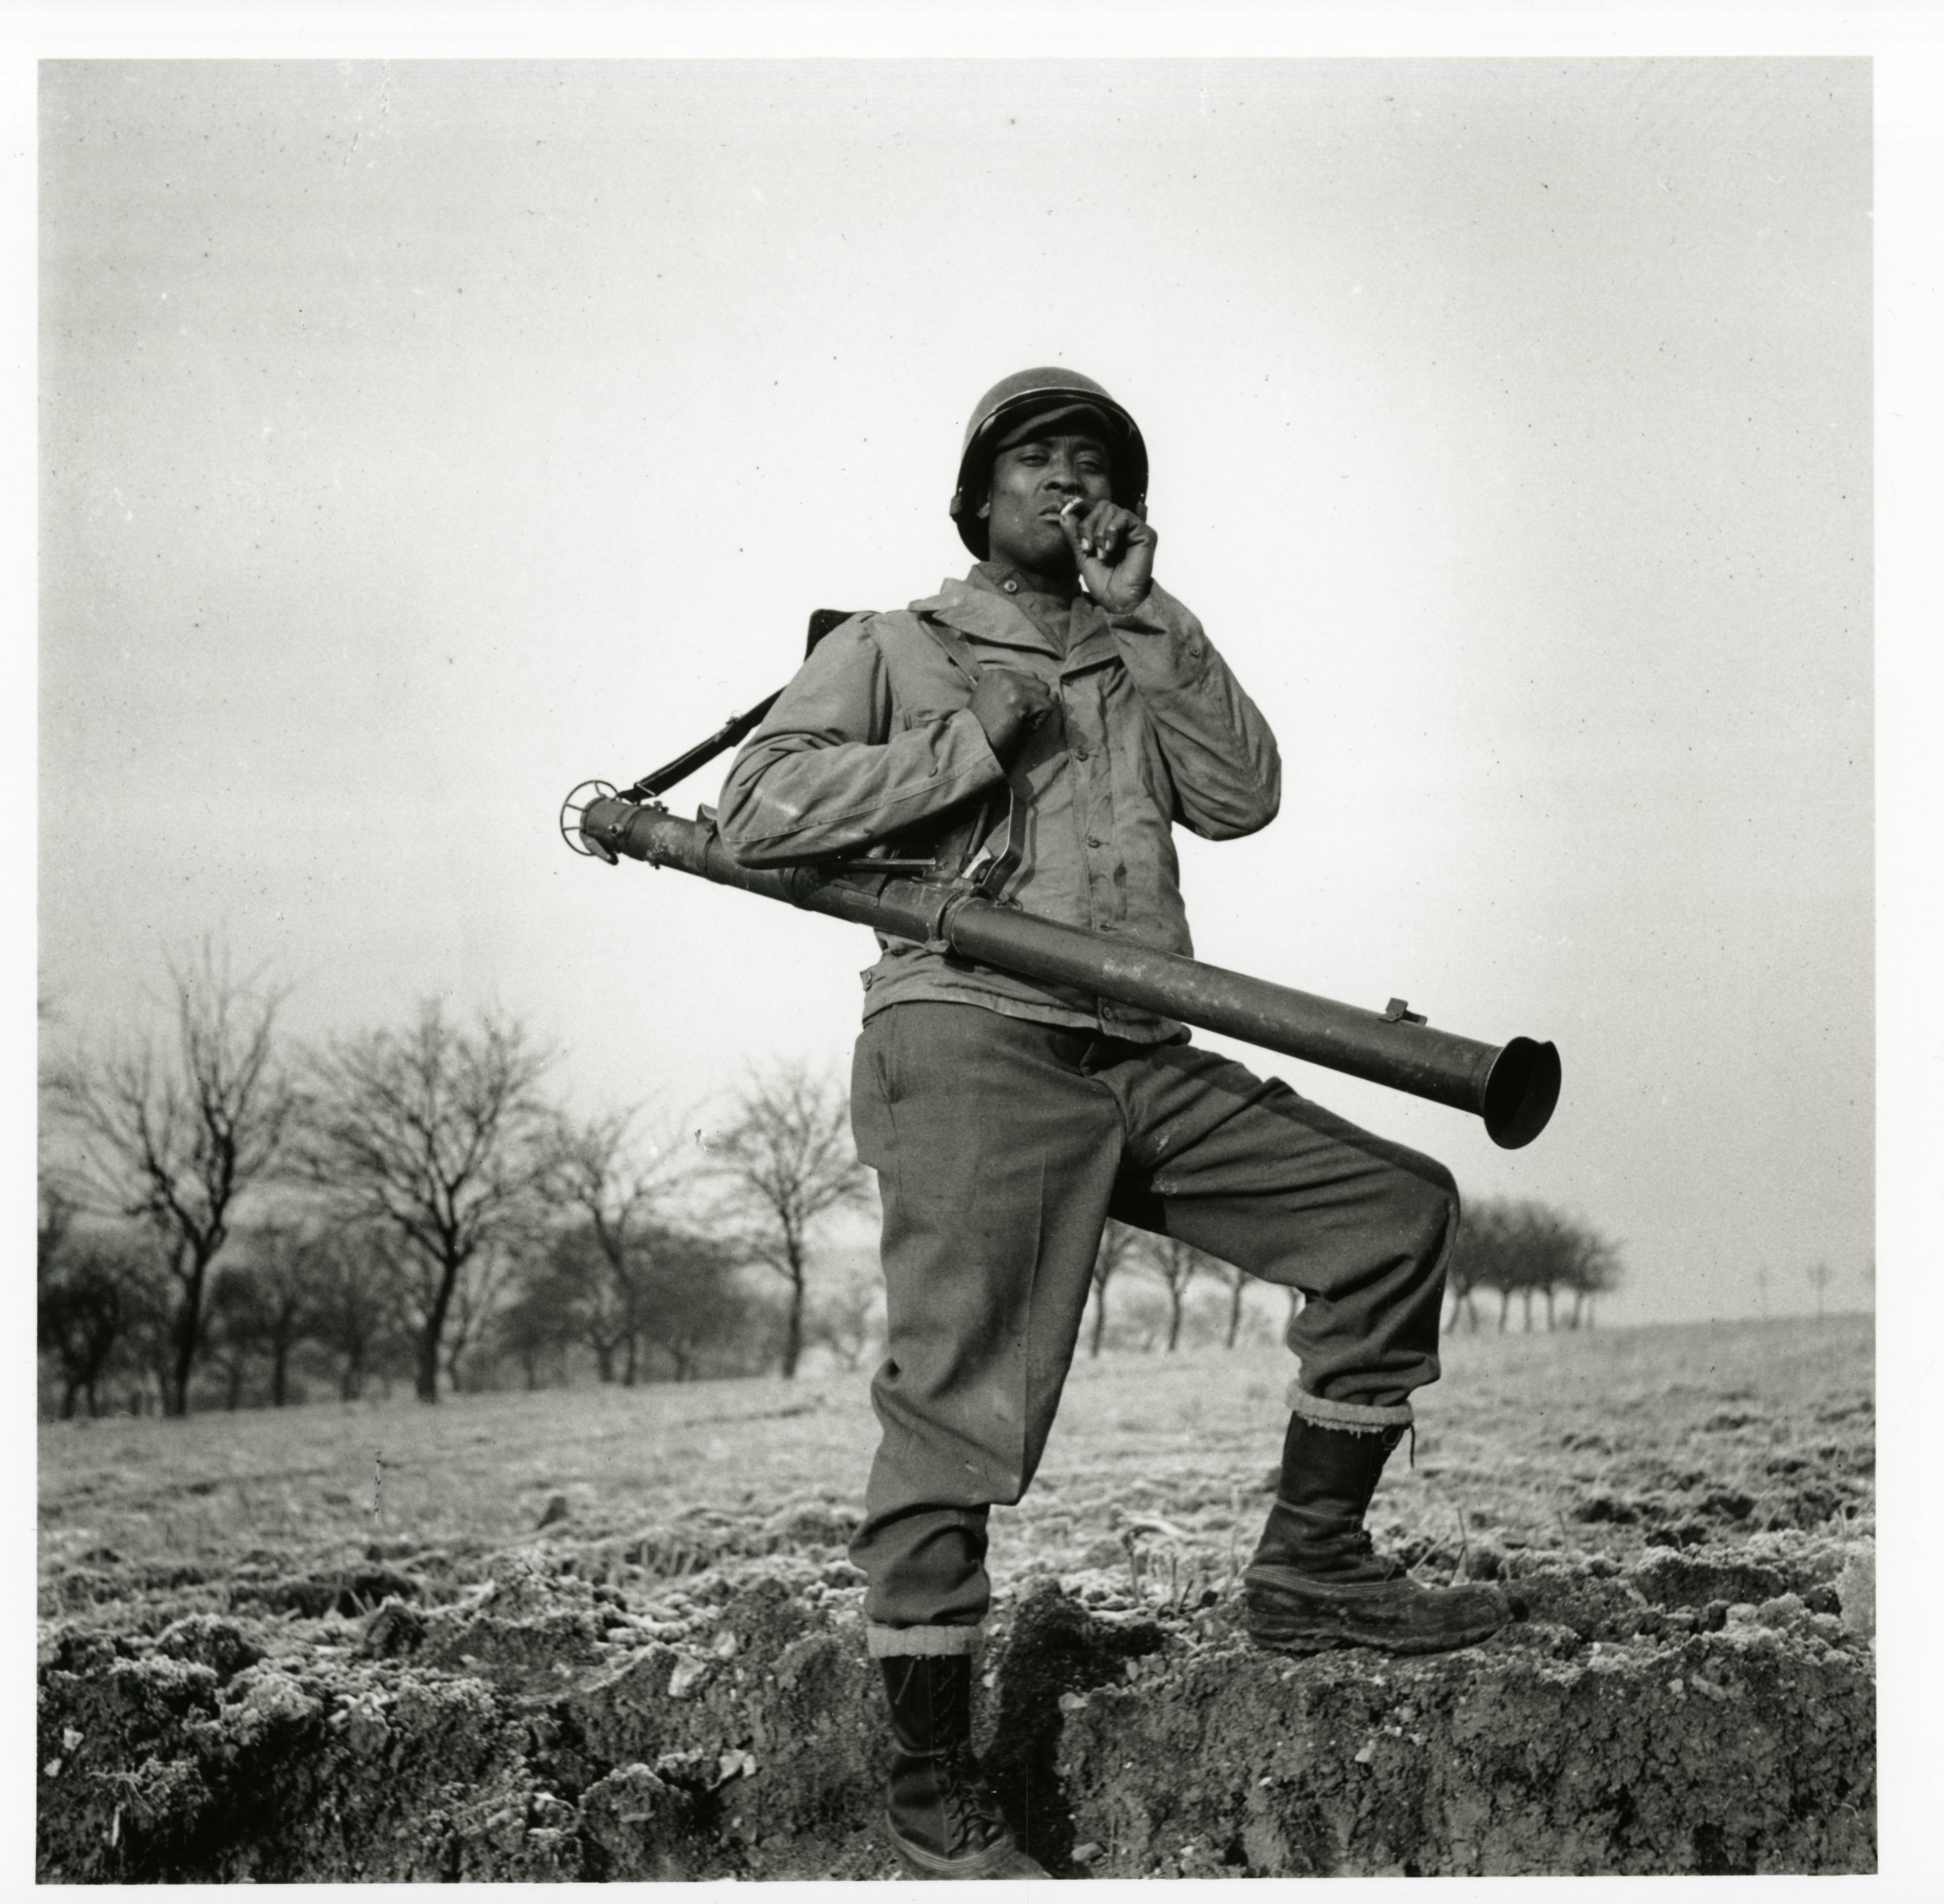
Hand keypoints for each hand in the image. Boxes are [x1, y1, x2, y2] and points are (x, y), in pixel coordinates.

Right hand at [968, 666, 1055, 763]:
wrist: (968, 745)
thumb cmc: (982, 732)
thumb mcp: (997, 705)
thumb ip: (1019, 695)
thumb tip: (1055, 694)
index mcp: (995, 674)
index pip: (1029, 679)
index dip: (1026, 700)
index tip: (1008, 715)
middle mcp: (1003, 675)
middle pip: (1040, 685)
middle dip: (1033, 706)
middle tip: (1012, 722)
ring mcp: (1011, 685)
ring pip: (1046, 696)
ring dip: (1035, 715)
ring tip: (1014, 725)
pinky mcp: (1020, 699)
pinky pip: (1047, 708)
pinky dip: (1036, 724)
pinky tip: (1017, 730)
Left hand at [1058, 498, 1155, 612]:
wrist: (1118, 600)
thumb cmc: (1103, 583)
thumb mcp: (1083, 556)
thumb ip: (1076, 535)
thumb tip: (1065, 514)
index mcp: (1108, 531)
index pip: (1095, 508)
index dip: (1082, 512)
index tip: (1075, 529)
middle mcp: (1123, 527)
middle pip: (1102, 505)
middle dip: (1089, 524)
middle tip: (1088, 548)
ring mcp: (1135, 529)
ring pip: (1112, 509)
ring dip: (1100, 531)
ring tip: (1101, 553)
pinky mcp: (1145, 533)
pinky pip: (1125, 516)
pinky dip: (1112, 530)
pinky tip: (1110, 549)